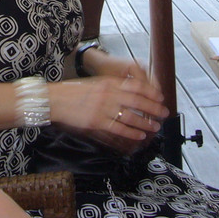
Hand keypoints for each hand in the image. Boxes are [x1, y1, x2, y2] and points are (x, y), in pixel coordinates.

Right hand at [49, 73, 165, 152]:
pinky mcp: (97, 122)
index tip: (160, 97)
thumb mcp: (94, 84)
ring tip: (155, 126)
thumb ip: (110, 88)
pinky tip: (140, 135)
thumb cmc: (72, 92)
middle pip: (137, 101)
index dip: (150, 92)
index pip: (135, 86)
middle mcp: (108, 94)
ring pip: (131, 116)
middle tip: (164, 113)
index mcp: (107, 82)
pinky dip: (132, 132)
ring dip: (146, 122)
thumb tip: (128, 94)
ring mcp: (103, 108)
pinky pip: (119, 128)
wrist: (54, 99)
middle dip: (153, 108)